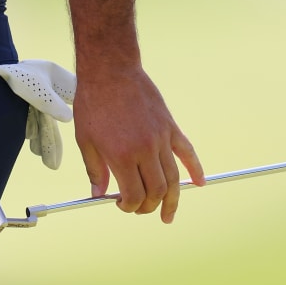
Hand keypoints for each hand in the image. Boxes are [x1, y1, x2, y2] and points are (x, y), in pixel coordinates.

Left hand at [72, 64, 204, 223]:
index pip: (134, 196)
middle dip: (149, 207)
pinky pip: (187, 152)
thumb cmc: (94, 102)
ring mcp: (161, 138)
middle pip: (157, 192)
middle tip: (140, 209)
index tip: (121, 204)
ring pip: (174, 178)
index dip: (129, 207)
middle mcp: (145, 150)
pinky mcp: (170, 126)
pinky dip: (196, 169)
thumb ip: (95, 170)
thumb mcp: (86, 139)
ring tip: (168, 213)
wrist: (110, 70)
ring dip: (172, 200)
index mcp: (122, 156)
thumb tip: (98, 195)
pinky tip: (199, 183)